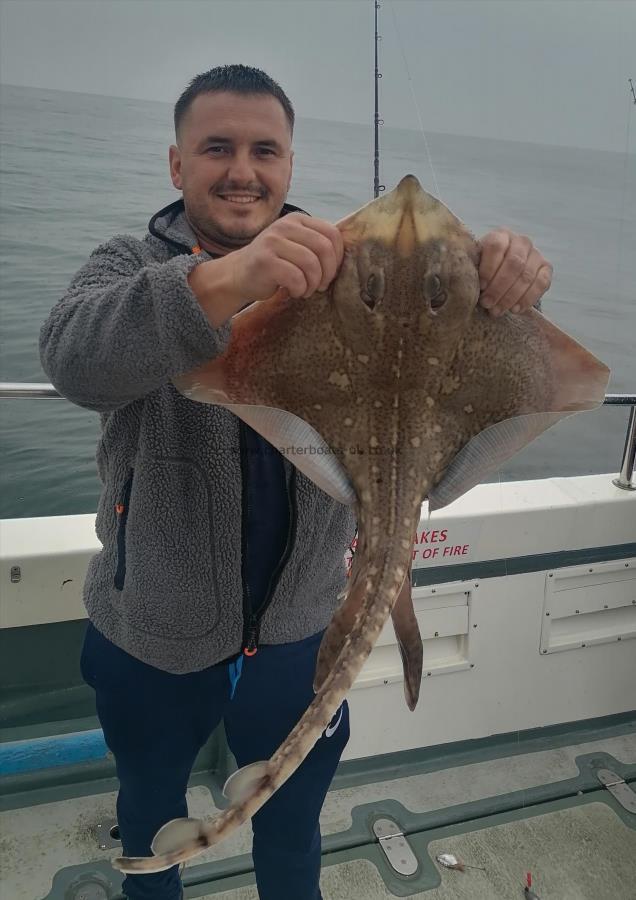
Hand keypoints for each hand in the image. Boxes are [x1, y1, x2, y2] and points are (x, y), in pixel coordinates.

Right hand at [229, 213, 343, 302]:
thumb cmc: (274, 264)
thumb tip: (345, 257)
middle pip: (324, 248)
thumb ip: (315, 245)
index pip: (332, 233)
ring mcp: (273, 242)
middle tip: (320, 285)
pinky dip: (300, 289)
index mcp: (297, 220)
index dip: (338, 257)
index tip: (330, 272)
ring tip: (306, 290)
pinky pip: (296, 278)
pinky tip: (294, 292)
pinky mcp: (265, 261)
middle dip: (328, 273)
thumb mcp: (295, 246)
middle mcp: (285, 226)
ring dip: (313, 283)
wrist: (239, 274)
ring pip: (311, 264)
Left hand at [477, 229, 552, 315]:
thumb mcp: (476, 266)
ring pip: (527, 275)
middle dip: (499, 287)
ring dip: (511, 297)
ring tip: (497, 310)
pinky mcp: (546, 268)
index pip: (496, 246)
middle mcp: (521, 242)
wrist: (502, 275)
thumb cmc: (484, 271)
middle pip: (513, 263)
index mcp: (501, 235)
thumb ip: (473, 270)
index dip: (488, 268)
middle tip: (487, 304)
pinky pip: (542, 283)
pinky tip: (515, 309)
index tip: (481, 286)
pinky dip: (528, 298)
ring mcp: (536, 254)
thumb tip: (468, 286)